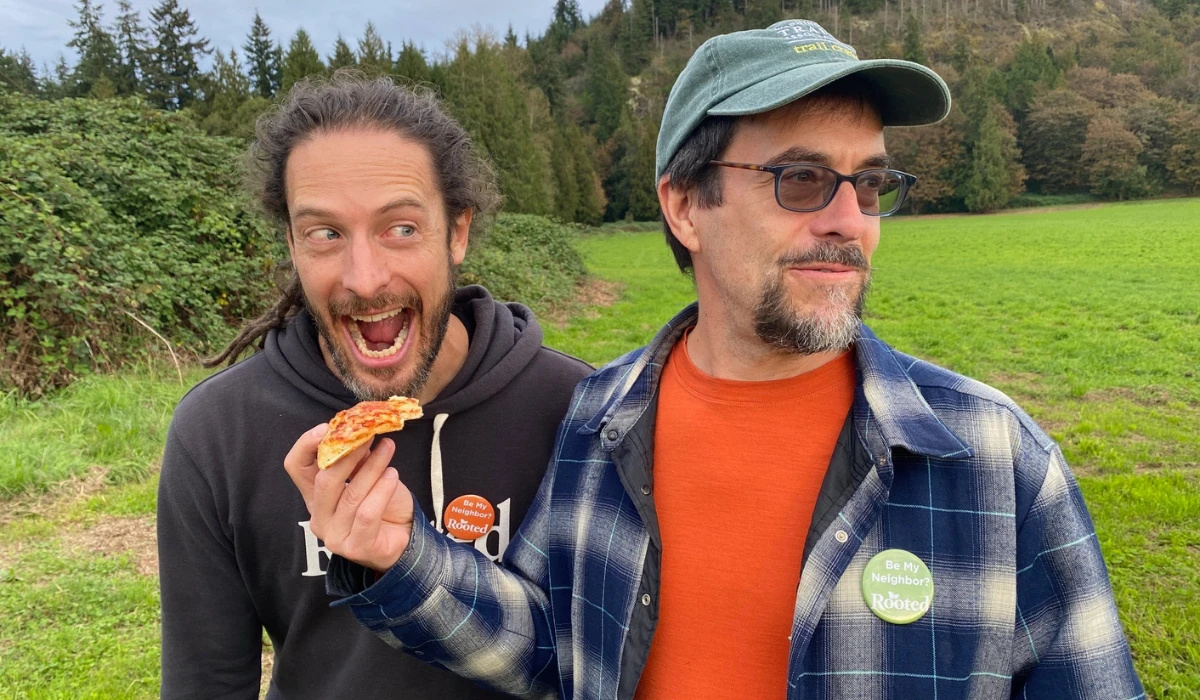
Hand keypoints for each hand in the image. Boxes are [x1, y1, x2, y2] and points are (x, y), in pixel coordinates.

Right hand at [284, 425, 413, 572]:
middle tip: (368, 434)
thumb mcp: (367, 475)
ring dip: (372, 468)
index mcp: (315, 495)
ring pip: (350, 495)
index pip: (296, 467)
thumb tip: (357, 429)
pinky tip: (393, 475)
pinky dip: (382, 491)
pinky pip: (367, 514)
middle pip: (324, 480)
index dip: (307, 444)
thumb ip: (357, 458)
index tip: (329, 427)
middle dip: (347, 454)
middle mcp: (319, 516)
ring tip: (388, 449)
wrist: (406, 536)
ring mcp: (335, 535)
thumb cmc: (383, 504)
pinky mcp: (356, 547)